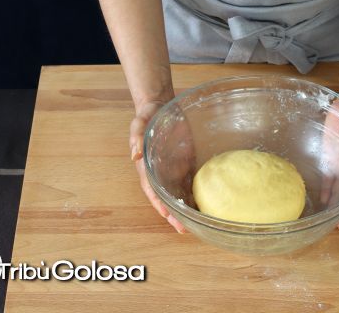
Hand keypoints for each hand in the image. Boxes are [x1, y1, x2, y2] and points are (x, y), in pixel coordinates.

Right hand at [130, 99, 187, 233]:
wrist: (161, 107)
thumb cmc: (147, 116)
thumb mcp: (139, 123)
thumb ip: (137, 136)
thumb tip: (135, 154)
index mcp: (147, 166)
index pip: (151, 189)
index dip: (158, 202)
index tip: (166, 214)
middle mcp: (160, 173)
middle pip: (166, 198)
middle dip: (173, 215)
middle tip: (183, 229)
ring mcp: (172, 171)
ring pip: (178, 195)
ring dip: (185, 210)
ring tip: (195, 226)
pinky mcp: (185, 165)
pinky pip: (189, 183)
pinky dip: (194, 196)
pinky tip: (203, 207)